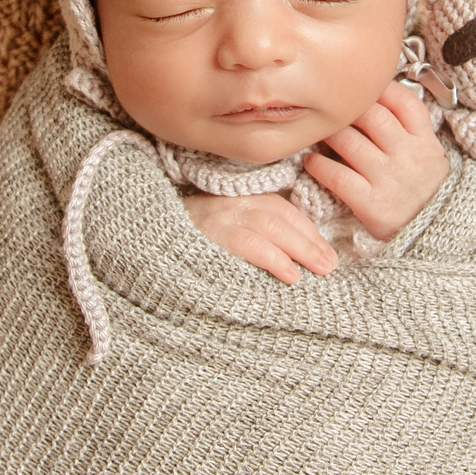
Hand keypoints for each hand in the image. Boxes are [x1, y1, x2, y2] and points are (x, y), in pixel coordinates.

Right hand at [184, 191, 338, 284]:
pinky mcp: (209, 237)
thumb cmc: (189, 240)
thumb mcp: (222, 227)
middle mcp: (229, 203)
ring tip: (321, 269)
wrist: (143, 237)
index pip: (280, 208)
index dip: (306, 228)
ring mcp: (219, 219)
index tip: (326, 249)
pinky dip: (273, 259)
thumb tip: (294, 253)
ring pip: (269, 228)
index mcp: (236, 199)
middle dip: (310, 241)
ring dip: (299, 248)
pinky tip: (290, 275)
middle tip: (332, 264)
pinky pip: (247, 245)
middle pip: (279, 217)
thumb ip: (252, 230)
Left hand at [302, 81, 450, 241]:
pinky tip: (313, 163)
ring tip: (320, 135)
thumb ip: (407, 128)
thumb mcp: (429, 155)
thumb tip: (371, 99)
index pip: (404, 101)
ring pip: (348, 140)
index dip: (379, 90)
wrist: (436, 235)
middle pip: (371, 114)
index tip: (362, 90)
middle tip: (331, 112)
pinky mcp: (371, 203)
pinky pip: (336, 175)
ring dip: (327, 134)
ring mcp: (388, 178)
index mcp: (425, 141)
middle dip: (347, 110)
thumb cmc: (424, 191)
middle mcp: (408, 155)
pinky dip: (318, 166)